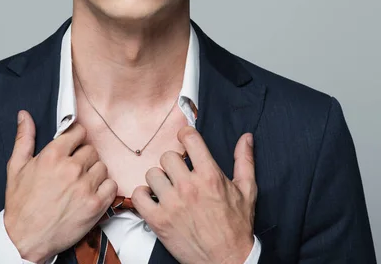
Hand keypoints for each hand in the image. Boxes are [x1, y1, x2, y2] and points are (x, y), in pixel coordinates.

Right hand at [4, 110, 117, 262]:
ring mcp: (85, 187)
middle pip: (91, 149)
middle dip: (83, 156)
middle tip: (73, 168)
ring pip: (102, 166)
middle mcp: (71, 168)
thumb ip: (24, 138)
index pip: (78, 132)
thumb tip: (24, 115)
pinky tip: (91, 192)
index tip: (73, 145)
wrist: (26, 239)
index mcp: (52, 155)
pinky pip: (111, 185)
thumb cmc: (20, 204)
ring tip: (80, 182)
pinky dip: (104, 187)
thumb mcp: (15, 168)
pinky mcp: (96, 205)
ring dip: (94, 172)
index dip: (76, 137)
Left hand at [132, 127, 256, 263]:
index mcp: (210, 176)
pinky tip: (153, 199)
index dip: (185, 135)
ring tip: (167, 189)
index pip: (189, 139)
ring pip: (151, 174)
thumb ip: (244, 161)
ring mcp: (171, 204)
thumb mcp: (247, 191)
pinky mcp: (158, 220)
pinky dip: (142, 196)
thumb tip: (245, 137)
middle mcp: (189, 187)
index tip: (184, 140)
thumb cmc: (236, 227)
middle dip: (173, 163)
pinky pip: (138, 196)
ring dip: (158, 180)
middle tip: (178, 173)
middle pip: (167, 156)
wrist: (227, 260)